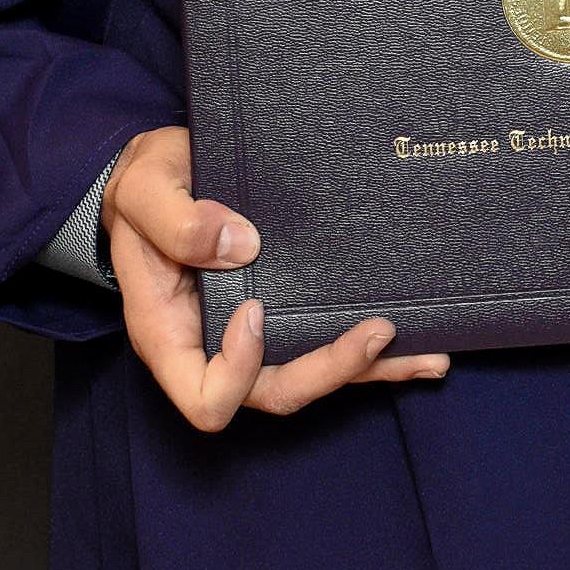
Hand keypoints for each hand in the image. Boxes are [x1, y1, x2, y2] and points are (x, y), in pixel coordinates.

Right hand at [101, 124, 449, 430]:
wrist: (163, 173)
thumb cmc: (143, 187)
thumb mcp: (143, 188)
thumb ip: (174, 219)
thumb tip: (239, 246)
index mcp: (168, 334)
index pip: (205, 396)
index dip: (237, 370)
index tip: (256, 310)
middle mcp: (213, 347)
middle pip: (272, 393)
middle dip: (329, 370)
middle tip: (377, 331)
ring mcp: (252, 337)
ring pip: (310, 377)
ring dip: (368, 370)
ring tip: (426, 354)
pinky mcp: (284, 312)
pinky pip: (325, 343)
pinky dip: (374, 352)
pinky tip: (421, 346)